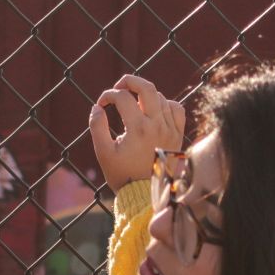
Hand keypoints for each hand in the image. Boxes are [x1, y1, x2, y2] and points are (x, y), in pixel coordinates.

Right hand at [89, 74, 185, 192]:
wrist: (147, 194)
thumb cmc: (123, 175)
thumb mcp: (104, 153)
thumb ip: (97, 127)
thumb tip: (97, 107)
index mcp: (137, 128)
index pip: (122, 97)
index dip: (107, 96)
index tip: (101, 104)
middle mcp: (157, 125)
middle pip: (147, 87)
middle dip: (129, 81)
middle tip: (119, 86)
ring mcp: (170, 128)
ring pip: (160, 97)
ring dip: (144, 95)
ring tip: (132, 103)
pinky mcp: (178, 134)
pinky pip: (176, 108)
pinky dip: (165, 104)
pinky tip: (154, 110)